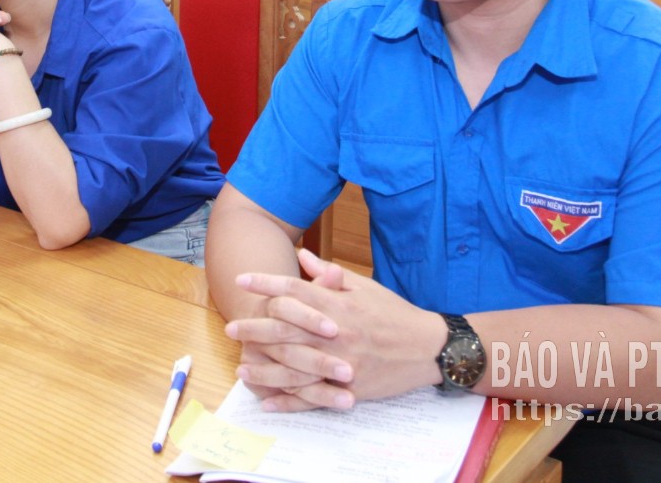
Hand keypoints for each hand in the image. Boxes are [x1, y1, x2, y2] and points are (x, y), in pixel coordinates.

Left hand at [227, 249, 440, 410]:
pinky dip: (289, 401)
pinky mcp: (349, 388)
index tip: (242, 280)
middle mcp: (336, 333)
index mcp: (339, 305)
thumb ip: (330, 275)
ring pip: (294, 368)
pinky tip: (268, 402)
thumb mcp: (364, 287)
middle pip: (286, 330)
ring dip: (264, 369)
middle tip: (231, 329)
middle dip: (255, 328)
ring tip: (242, 368)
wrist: (429, 347)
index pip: (294, 291)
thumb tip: (302, 257)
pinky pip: (313, 397)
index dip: (265, 284)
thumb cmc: (394, 314)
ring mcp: (341, 363)